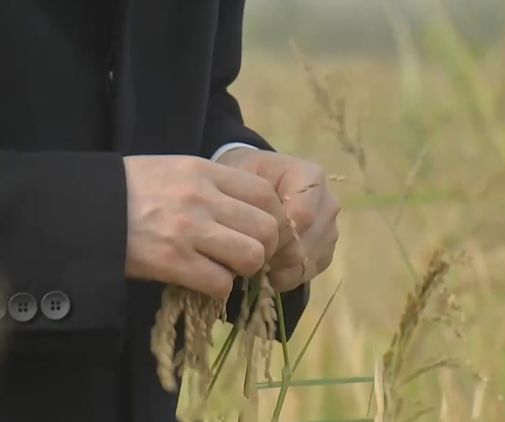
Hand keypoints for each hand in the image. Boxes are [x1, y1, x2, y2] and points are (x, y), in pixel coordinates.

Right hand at [123, 155, 286, 297]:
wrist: (84, 207)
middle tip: (248, 255)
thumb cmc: (133, 187)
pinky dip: (219, 289)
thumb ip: (215, 185)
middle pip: (267, 229)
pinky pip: (220, 283)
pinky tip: (205, 282)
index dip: (273, 218)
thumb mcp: (177, 169)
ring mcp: (189, 230)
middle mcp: (203, 198)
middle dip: (264, 248)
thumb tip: (251, 212)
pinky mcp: (172, 262)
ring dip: (244, 270)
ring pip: (251, 257)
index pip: (266, 195)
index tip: (261, 231)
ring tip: (227, 269)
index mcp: (206, 171)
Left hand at [217, 149, 340, 291]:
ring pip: (305, 262)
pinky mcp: (326, 251)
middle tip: (246, 255)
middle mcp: (327, 204)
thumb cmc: (244, 179)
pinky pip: (308, 272)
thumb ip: (249, 201)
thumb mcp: (240, 178)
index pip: (302, 215)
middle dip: (272, 255)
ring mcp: (329, 230)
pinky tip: (267, 269)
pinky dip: (285, 277)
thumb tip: (256, 240)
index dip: (274, 234)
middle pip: (303, 244)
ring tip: (254, 261)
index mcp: (311, 178)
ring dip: (277, 268)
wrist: (253, 185)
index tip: (248, 239)